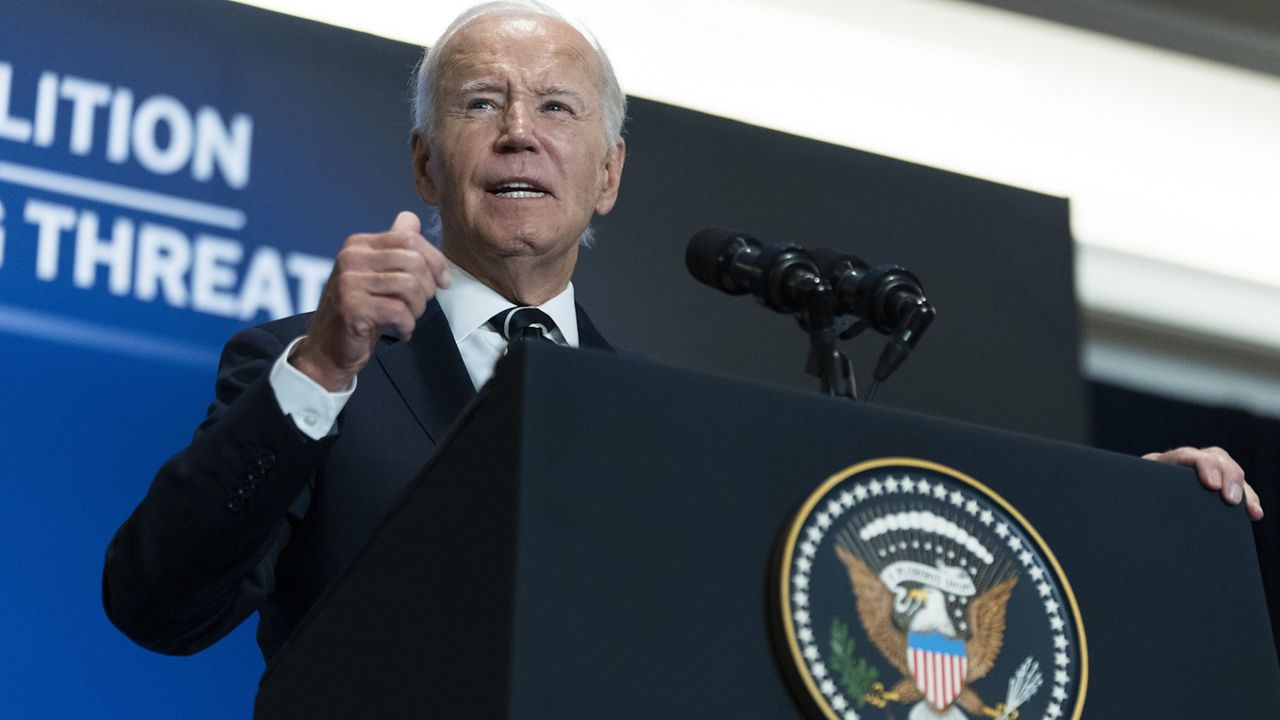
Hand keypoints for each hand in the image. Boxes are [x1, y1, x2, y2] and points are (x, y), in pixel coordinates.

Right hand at [291, 211, 450, 389]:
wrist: (329, 348)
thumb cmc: (360, 311)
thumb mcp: (377, 274)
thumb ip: (393, 246)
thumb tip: (411, 219)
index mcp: (359, 244)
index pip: (409, 238)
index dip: (435, 260)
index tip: (443, 282)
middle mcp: (351, 257)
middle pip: (413, 261)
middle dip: (428, 287)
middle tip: (419, 305)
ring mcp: (348, 282)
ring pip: (410, 286)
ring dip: (418, 308)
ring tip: (408, 318)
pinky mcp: (352, 307)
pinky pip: (399, 311)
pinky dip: (408, 325)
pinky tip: (401, 331)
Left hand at [1143, 446, 1262, 520]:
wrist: (1131, 504)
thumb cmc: (1127, 503)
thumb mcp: (1133, 498)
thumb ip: (1138, 499)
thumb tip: (1139, 508)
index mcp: (1160, 463)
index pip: (1186, 455)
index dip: (1204, 466)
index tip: (1212, 485)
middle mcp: (1183, 463)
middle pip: (1214, 458)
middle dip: (1229, 477)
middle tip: (1232, 500)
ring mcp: (1200, 472)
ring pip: (1228, 469)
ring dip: (1242, 489)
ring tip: (1250, 510)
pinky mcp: (1212, 486)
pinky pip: (1235, 487)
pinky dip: (1247, 499)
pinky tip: (1254, 514)